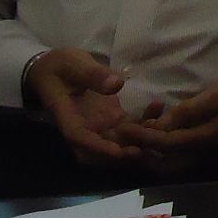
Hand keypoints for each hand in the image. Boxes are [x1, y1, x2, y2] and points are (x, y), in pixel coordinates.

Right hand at [25, 49, 146, 165]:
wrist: (56, 69)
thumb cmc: (59, 66)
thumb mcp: (74, 65)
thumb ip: (93, 75)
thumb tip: (117, 84)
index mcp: (68, 117)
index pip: (81, 138)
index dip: (100, 148)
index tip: (120, 152)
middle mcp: (85, 127)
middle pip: (105, 147)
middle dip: (127, 150)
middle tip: (151, 144)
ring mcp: (100, 124)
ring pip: (121, 140)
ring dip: (141, 139)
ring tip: (162, 125)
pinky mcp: (113, 118)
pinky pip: (130, 127)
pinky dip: (145, 122)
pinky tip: (158, 106)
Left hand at [127, 70, 217, 159]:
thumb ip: (188, 112)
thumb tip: (160, 126)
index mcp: (209, 140)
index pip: (167, 145)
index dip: (142, 138)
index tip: (122, 129)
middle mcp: (209, 153)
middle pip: (167, 165)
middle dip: (143, 154)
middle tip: (126, 137)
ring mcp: (213, 152)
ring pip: (174, 162)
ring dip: (154, 151)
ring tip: (140, 129)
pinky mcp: (215, 147)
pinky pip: (185, 153)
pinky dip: (168, 145)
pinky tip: (163, 124)